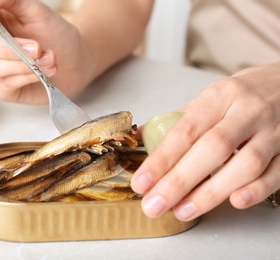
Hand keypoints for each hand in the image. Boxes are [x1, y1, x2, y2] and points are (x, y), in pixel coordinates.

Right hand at [0, 0, 87, 103]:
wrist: (76, 60)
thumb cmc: (55, 34)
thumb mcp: (36, 10)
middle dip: (6, 48)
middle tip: (36, 47)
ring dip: (22, 64)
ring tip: (48, 59)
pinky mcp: (3, 87)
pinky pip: (3, 84)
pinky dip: (25, 77)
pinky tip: (42, 73)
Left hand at [131, 62, 279, 220]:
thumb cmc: (244, 94)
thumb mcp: (211, 98)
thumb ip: (178, 120)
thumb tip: (140, 138)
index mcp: (220, 96)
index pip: (185, 130)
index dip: (161, 159)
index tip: (142, 182)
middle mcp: (247, 111)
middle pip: (212, 149)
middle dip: (179, 181)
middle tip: (154, 204)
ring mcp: (273, 131)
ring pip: (245, 164)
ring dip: (211, 192)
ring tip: (182, 210)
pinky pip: (276, 172)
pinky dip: (256, 189)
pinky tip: (234, 202)